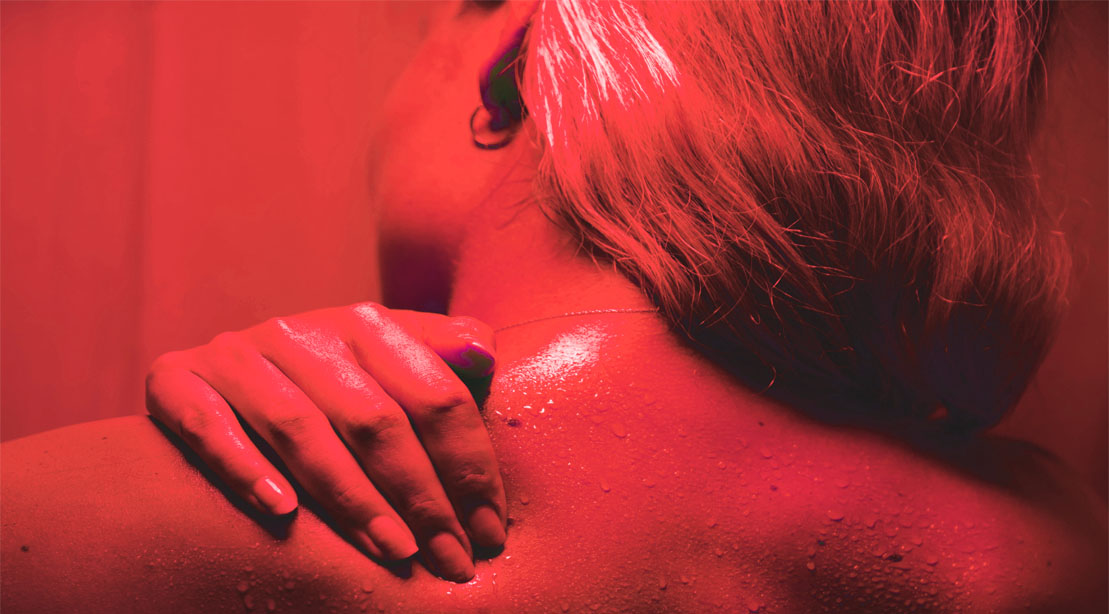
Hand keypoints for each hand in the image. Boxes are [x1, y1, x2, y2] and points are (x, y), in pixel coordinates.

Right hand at [145, 302, 502, 581]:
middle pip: (374, 418)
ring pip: (300, 428)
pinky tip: (282, 513)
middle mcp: (299, 332)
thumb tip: (484, 352)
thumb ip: (439, 356)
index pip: (434, 394)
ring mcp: (236, 355)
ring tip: (394, 549)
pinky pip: (209, 426)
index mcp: (364, 324)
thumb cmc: (330, 383)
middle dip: (420, 496)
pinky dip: (245, 468)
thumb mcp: (388, 363)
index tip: (490, 527)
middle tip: (450, 557)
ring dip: (351, 496)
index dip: (469, 464)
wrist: (222, 376)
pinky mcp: (176, 380)